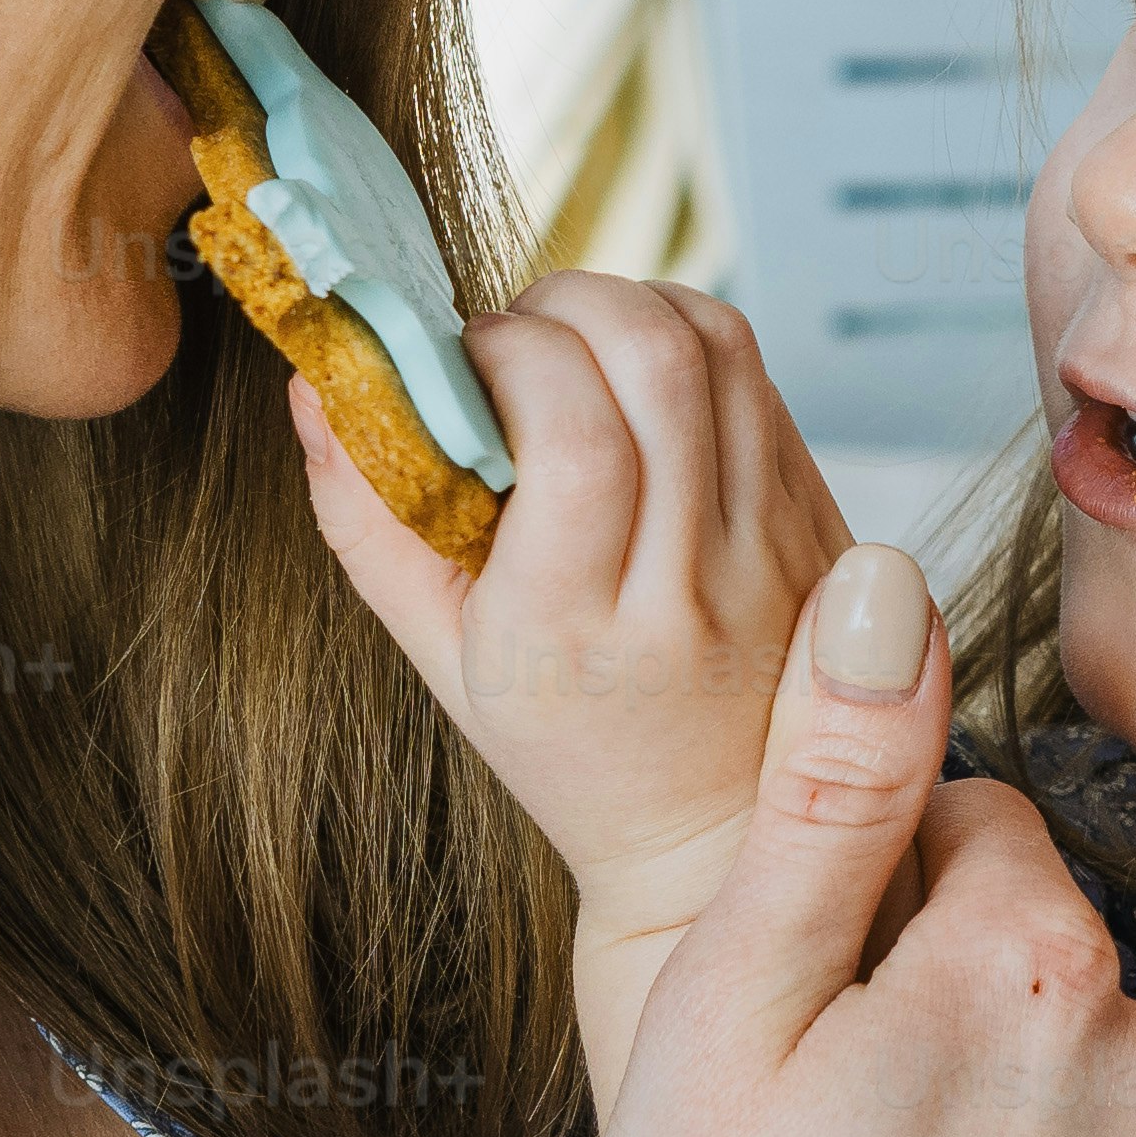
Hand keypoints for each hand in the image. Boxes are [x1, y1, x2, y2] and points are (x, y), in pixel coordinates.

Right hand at [290, 273, 849, 1093]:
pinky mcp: (821, 520)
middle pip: (655, 363)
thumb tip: (314, 385)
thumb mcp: (441, 656)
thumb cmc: (568, 741)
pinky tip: (636, 373)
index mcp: (577, 629)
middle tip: (515, 335)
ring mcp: (774, 550)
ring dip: (629, 303)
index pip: (574, 435)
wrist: (720, 833)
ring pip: (717, 347)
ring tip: (572, 341)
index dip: (511, 354)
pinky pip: (759, 374)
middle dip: (568, 303)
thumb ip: (367, 519)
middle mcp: (690, 586)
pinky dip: (687, 334)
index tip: (463, 362)